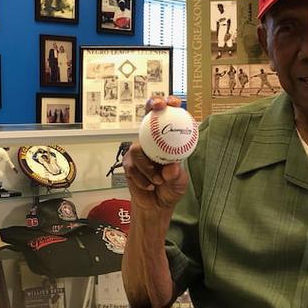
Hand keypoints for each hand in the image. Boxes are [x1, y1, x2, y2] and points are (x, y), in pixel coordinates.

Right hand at [123, 96, 189, 211]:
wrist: (156, 205)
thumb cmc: (170, 188)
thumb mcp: (180, 182)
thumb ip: (175, 175)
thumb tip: (170, 167)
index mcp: (166, 142)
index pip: (166, 117)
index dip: (167, 104)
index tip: (173, 102)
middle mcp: (151, 141)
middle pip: (147, 117)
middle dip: (151, 105)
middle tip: (158, 106)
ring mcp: (138, 152)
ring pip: (138, 149)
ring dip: (149, 168)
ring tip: (158, 181)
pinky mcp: (128, 164)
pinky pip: (133, 167)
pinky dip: (143, 178)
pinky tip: (150, 186)